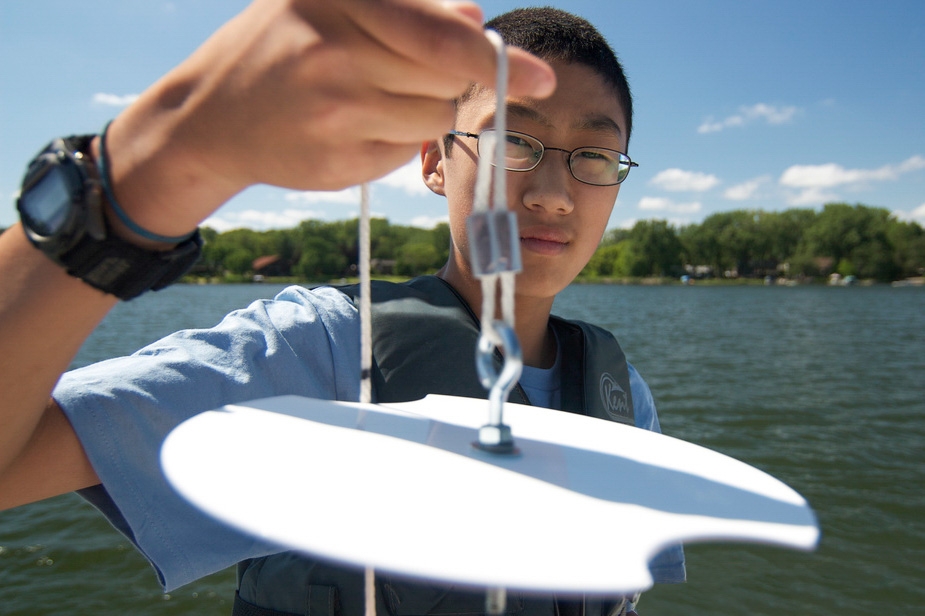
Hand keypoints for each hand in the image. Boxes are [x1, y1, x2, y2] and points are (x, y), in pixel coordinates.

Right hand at [105, 0, 554, 237]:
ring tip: (372, 92)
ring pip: (430, 115)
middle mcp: (333, 51)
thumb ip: (406, 7)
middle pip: (444, 78)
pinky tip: (355, 121)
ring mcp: (334, 111)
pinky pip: (404, 148)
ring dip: (422, 106)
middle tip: (447, 77)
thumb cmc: (281, 46)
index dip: (495, 60)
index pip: (440, 34)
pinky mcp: (338, 160)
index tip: (542, 78)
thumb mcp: (330, 3)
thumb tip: (475, 17)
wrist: (209, 115)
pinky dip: (398, 136)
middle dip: (457, 78)